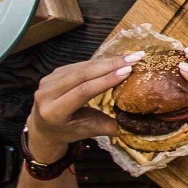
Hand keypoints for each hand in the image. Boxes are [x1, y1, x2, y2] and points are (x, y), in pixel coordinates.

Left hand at [25, 52, 140, 160]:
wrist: (45, 127)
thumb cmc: (70, 131)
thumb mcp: (90, 131)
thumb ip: (111, 127)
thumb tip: (141, 126)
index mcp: (54, 112)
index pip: (83, 92)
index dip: (106, 80)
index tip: (128, 70)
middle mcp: (46, 95)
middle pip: (82, 75)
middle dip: (111, 65)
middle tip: (135, 58)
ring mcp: (48, 81)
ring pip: (82, 67)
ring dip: (108, 61)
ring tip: (130, 57)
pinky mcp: (54, 73)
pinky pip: (80, 65)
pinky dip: (99, 62)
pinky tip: (116, 60)